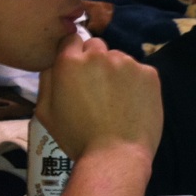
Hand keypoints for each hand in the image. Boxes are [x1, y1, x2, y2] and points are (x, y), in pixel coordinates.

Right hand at [36, 35, 161, 160]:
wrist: (116, 154)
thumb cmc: (77, 137)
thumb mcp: (45, 111)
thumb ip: (47, 79)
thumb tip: (53, 62)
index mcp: (70, 61)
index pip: (72, 40)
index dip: (74, 54)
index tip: (78, 71)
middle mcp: (100, 55)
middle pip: (96, 47)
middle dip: (95, 62)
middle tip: (97, 89)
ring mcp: (127, 63)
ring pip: (119, 59)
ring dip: (117, 72)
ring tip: (117, 100)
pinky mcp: (150, 74)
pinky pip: (140, 71)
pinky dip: (136, 82)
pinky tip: (133, 104)